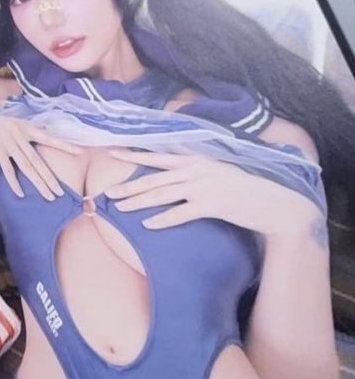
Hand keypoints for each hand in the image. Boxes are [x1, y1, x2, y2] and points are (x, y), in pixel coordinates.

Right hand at [0, 110, 80, 200]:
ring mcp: (8, 142)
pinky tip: (21, 194)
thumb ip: (29, 128)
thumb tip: (44, 129)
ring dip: (38, 183)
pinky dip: (13, 182)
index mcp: (26, 127)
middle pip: (38, 161)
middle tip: (60, 192)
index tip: (79, 152)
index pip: (49, 138)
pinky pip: (7, 169)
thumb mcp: (13, 122)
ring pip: (26, 167)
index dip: (64, 145)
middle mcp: (19, 135)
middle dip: (50, 178)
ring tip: (48, 196)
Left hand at [104, 148, 317, 237]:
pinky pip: (180, 213)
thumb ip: (193, 171)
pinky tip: (148, 225)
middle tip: (108, 194)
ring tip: (120, 209)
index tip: (112, 153)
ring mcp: (203, 186)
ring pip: (162, 195)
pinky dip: (163, 220)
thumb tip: (170, 176)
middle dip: (129, 186)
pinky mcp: (211, 204)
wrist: (270, 202)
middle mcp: (196, 169)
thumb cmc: (242, 189)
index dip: (134, 155)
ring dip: (138, 202)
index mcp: (196, 159)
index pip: (158, 157)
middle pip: (154, 179)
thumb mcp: (216, 172)